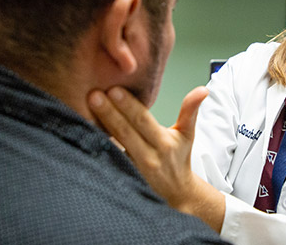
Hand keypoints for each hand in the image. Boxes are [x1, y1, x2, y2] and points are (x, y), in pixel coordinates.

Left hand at [87, 86, 207, 207]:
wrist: (177, 195)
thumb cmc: (179, 159)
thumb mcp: (187, 134)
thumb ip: (190, 110)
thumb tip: (203, 90)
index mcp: (164, 143)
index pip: (143, 121)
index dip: (129, 106)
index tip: (114, 90)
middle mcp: (149, 157)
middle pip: (126, 132)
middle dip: (108, 113)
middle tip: (93, 95)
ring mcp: (134, 170)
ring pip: (113, 148)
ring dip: (99, 130)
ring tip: (83, 112)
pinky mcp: (123, 179)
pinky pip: (107, 162)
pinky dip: (95, 149)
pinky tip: (82, 134)